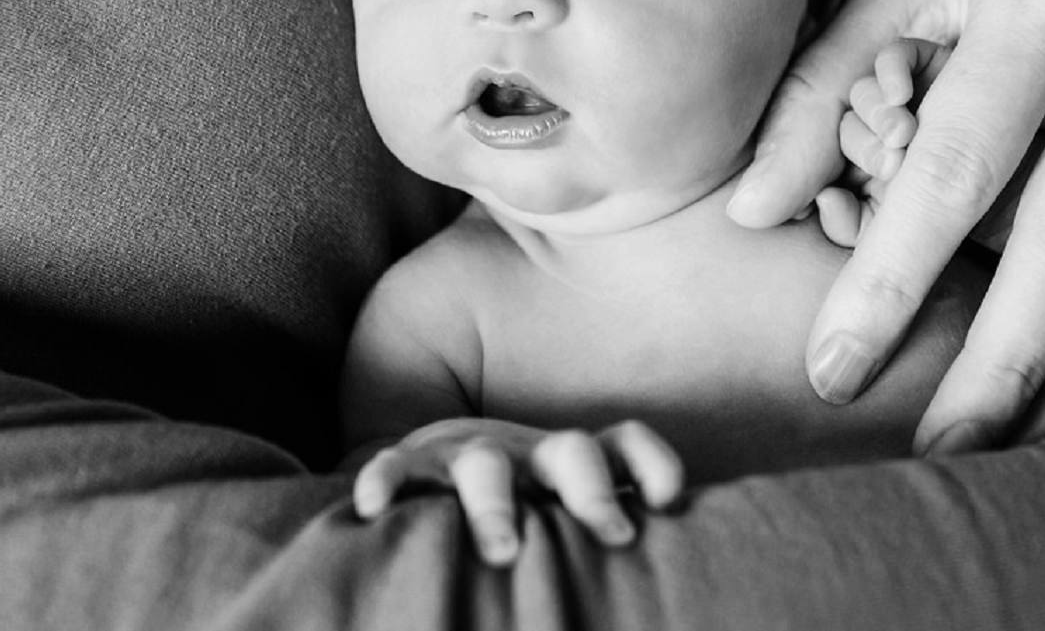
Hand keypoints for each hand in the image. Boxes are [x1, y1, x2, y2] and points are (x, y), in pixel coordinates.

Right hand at [351, 418, 684, 565]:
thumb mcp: (561, 516)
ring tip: (504, 550)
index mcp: (571, 465)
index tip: (670, 500)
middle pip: (572, 452)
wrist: (436, 467)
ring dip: (496, 504)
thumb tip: (665, 601)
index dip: (653, 463)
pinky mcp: (416, 466)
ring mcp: (471, 456)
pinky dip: (385, 480)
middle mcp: (528, 455)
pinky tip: (373, 508)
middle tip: (614, 536)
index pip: (625, 444)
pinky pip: (396, 465)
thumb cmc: (520, 513)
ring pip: (485, 464)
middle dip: (593, 492)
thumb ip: (598, 540)